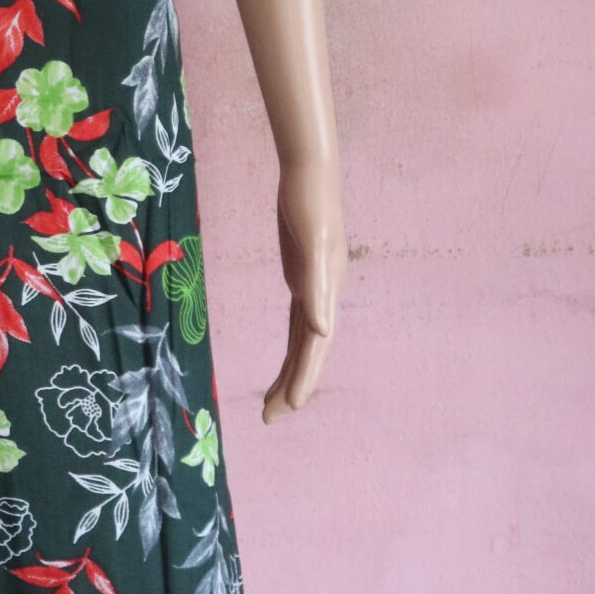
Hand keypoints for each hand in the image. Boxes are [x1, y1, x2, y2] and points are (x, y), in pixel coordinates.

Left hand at [262, 158, 345, 423]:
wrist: (309, 174)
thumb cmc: (309, 204)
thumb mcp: (311, 244)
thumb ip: (316, 287)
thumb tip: (322, 333)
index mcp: (324, 292)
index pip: (313, 346)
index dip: (303, 377)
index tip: (291, 407)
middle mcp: (322, 295)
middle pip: (308, 351)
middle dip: (292, 385)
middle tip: (270, 419)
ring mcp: (313, 287)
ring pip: (303, 341)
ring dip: (292, 372)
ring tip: (273, 402)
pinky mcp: (302, 277)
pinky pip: (299, 324)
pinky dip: (295, 346)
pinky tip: (290, 359)